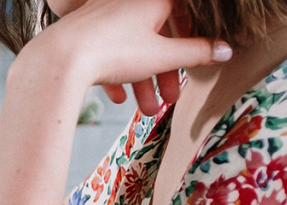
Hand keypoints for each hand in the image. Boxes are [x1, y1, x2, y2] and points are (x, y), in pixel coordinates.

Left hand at [31, 0, 230, 115]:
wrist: (59, 59)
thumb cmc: (113, 52)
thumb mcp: (163, 56)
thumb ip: (197, 53)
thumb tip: (227, 51)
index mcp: (153, 0)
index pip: (183, 15)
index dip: (193, 40)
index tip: (197, 62)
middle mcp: (127, 3)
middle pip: (156, 38)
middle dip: (165, 73)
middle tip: (171, 100)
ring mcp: (103, 17)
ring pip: (130, 50)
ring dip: (142, 82)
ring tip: (145, 111)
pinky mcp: (83, 34)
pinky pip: (105, 53)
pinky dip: (115, 75)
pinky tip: (116, 98)